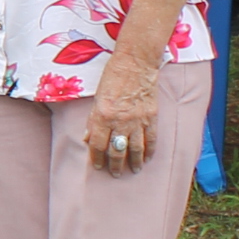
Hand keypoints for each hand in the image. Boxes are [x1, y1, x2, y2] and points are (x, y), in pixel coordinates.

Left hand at [87, 52, 159, 173]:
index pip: (98, 144)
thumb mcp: (97, 98)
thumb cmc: (113, 77)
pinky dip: (150, 151)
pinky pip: (151, 139)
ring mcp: (137, 120)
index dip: (97, 157)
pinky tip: (147, 158)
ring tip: (133, 170)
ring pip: (135, 149)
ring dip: (134, 162)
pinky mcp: (151, 117)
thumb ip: (93, 120)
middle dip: (115, 165)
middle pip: (116, 150)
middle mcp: (120, 121)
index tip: (98, 166)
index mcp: (103, 116)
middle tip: (115, 174)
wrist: (136, 63)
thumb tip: (87, 138)